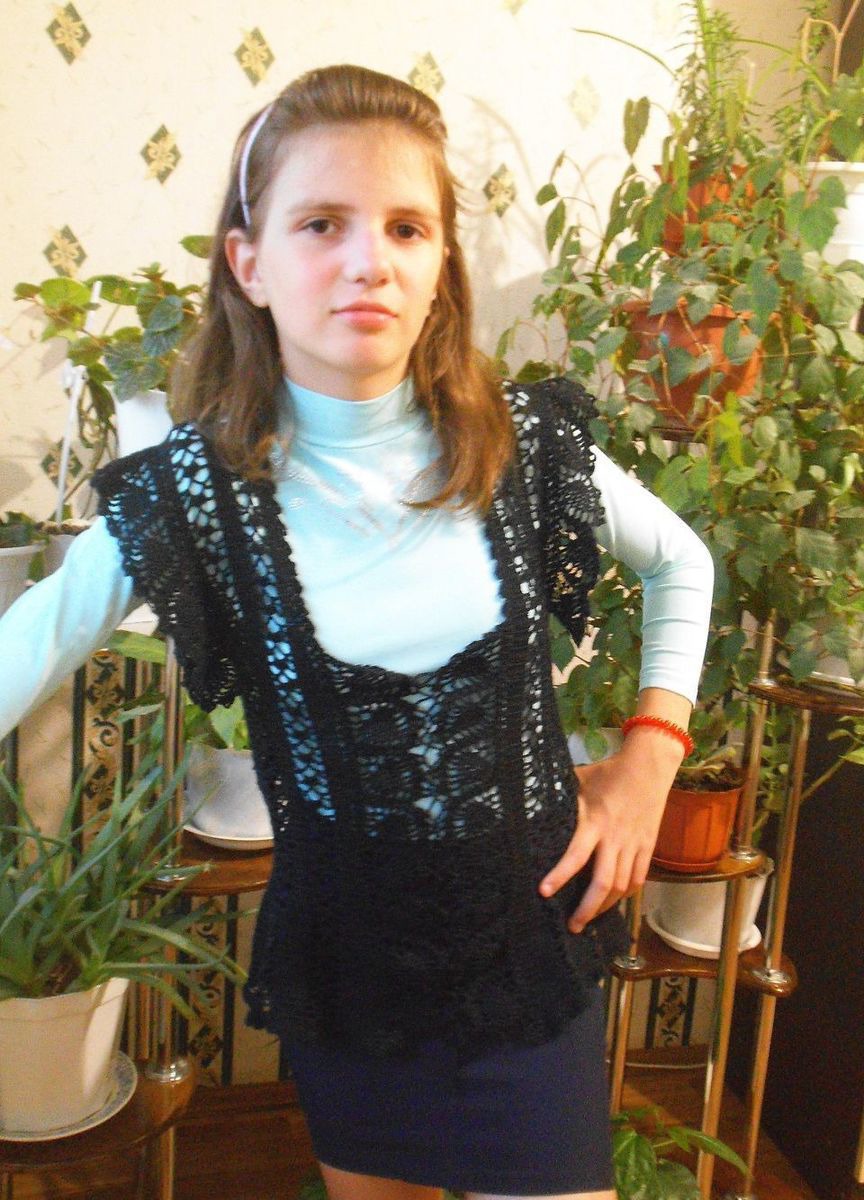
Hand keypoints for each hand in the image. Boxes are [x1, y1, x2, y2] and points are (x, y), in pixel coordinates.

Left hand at [538, 727, 683, 931]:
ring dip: (605, 906)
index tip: (543, 892)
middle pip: (603, 883)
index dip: (560, 875)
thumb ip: (559, 797)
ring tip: (589, 918)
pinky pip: (638, 878)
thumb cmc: (607, 772)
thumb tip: (528, 802)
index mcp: (594, 821)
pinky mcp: (648, 846)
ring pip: (621, 886)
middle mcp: (614, 838)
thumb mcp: (578, 780)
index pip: (576, 855)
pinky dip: (626, 894)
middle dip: (587, 909)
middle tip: (572, 926)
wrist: (649, 766)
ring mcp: (634, 844)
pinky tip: (613, 901)